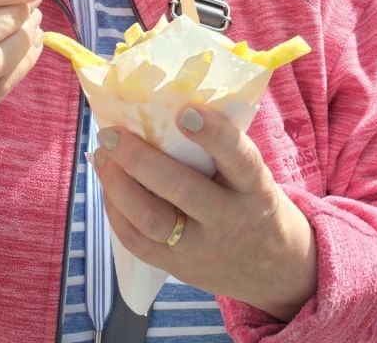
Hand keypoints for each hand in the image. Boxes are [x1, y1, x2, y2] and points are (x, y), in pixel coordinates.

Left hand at [93, 106, 316, 320]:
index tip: (184, 111)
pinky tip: (108, 186)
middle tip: (111, 133)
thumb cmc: (250, 199)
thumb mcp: (251, 175)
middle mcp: (230, 220)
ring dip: (119, 185)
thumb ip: (219, 149)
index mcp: (255, 187)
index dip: (213, 134)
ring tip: (102, 155)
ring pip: (152, 220)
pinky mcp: (179, 269)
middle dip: (140, 159)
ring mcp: (202, 248)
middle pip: (182, 190)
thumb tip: (160, 108)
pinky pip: (138, 243)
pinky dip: (116, 211)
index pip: (239, 158)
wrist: (274, 268)